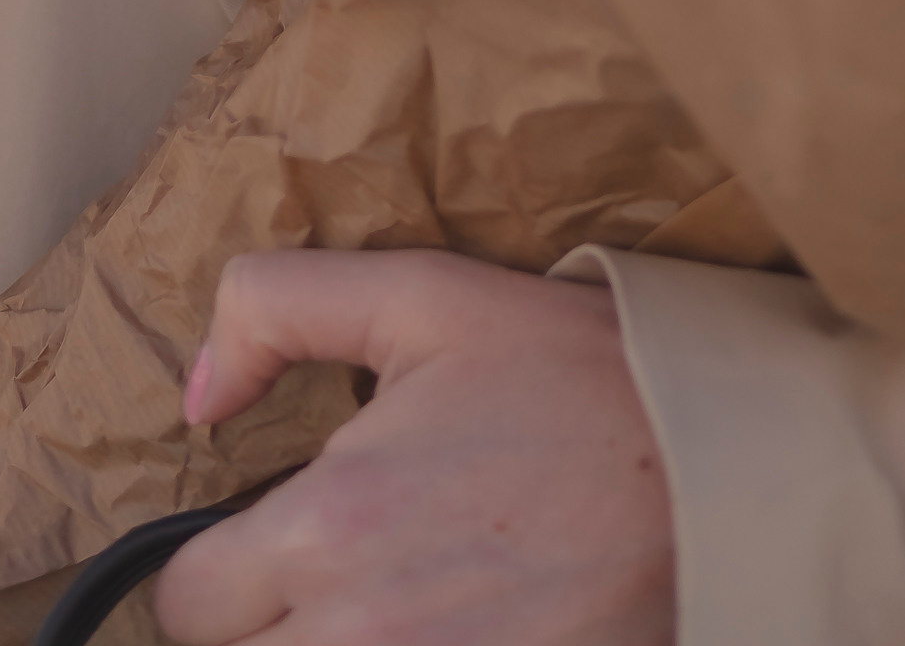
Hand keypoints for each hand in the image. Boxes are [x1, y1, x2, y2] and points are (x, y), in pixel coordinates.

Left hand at [158, 253, 674, 645]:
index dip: (214, 573)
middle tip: (315, 594)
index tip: (261, 552)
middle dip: (261, 633)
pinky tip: (424, 641)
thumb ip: (278, 305)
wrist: (717, 464)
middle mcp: (362, 638)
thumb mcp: (422, 294)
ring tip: (369, 619)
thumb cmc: (571, 373)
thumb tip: (195, 395)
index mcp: (329, 530)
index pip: (187, 605)